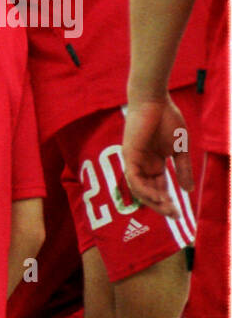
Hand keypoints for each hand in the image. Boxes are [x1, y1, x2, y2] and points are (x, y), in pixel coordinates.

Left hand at [122, 96, 194, 216]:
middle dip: (161, 205)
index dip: (168, 201)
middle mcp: (143, 166)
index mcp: (154, 164)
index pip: (159, 188)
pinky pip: (133, 178)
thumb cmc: (168, 120)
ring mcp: (134, 162)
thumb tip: (188, 191)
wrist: (155, 101)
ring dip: (153, 200)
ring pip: (139, 189)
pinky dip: (144, 189)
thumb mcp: (180, 150)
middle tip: (175, 215)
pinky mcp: (129, 156)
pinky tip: (156, 197)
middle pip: (149, 192)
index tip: (179, 213)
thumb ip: (183, 169)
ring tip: (168, 208)